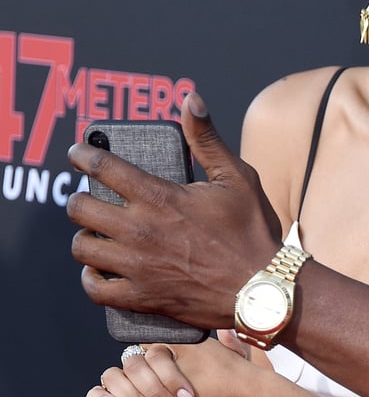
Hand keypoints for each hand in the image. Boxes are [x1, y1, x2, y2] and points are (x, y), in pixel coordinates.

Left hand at [67, 93, 281, 328]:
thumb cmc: (253, 231)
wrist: (262, 288)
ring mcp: (137, 266)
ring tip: (97, 232)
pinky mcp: (141, 296)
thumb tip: (191, 99)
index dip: (83, 156)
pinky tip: (100, 269)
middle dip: (79, 199)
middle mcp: (140, 230)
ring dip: (85, 237)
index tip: (78, 153)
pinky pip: (95, 288)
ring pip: (82, 248)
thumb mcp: (237, 177)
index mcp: (160, 197)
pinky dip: (92, 278)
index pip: (103, 168)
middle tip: (90, 198)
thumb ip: (207, 138)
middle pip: (80, 209)